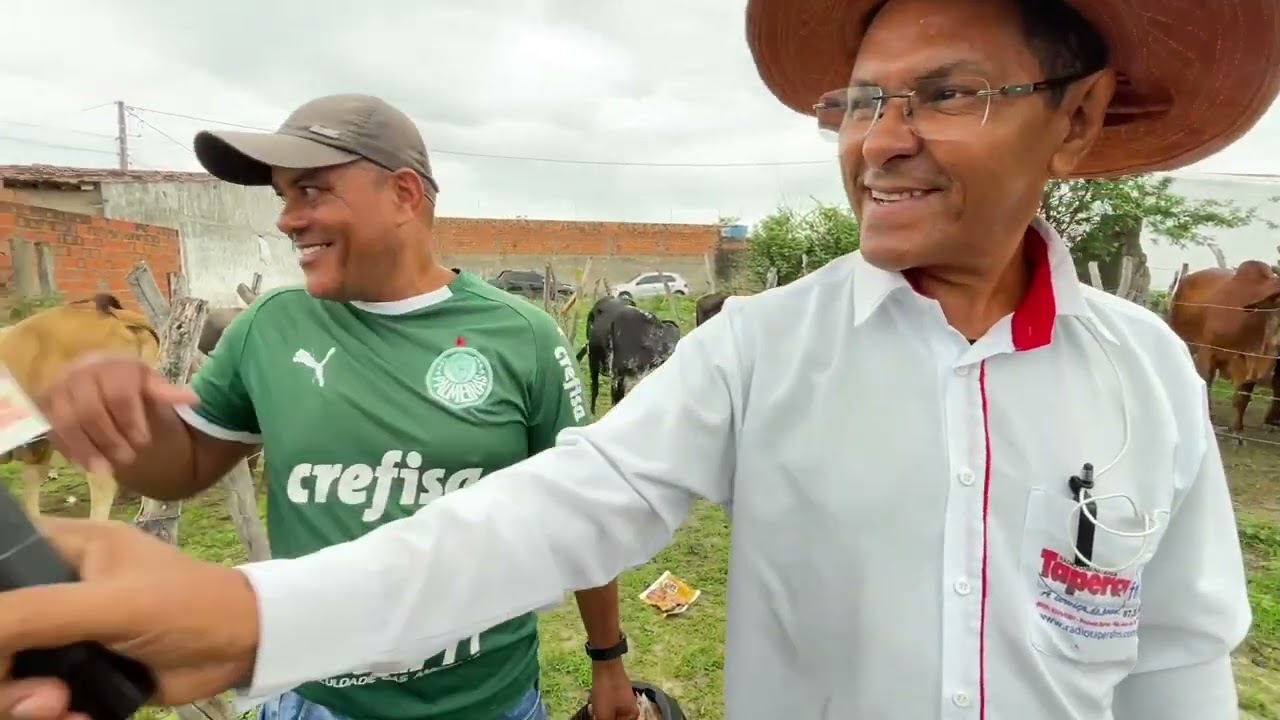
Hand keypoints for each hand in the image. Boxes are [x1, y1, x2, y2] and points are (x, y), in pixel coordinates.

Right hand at [0, 518, 258, 719]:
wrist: (241, 649)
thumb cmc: (187, 606)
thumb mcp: (110, 604)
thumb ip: (37, 614)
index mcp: (63, 546)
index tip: (2, 643)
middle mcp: (55, 587)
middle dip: (3, 674)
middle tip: (39, 697)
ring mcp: (63, 632)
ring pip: (10, 671)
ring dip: (21, 702)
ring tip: (60, 708)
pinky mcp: (76, 671)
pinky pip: (35, 698)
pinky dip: (48, 715)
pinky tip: (76, 717)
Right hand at [36, 355, 197, 474]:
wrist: (101, 381)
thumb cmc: (131, 385)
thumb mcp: (151, 386)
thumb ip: (166, 393)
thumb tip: (193, 399)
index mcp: (111, 364)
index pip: (119, 394)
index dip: (131, 420)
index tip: (144, 441)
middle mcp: (80, 372)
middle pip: (90, 411)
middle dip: (110, 439)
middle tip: (128, 459)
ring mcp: (59, 389)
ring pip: (67, 423)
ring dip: (87, 449)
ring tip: (106, 471)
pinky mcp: (45, 407)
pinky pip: (53, 431)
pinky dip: (70, 450)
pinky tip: (87, 466)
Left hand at [586, 659, 638, 719]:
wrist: (606, 664)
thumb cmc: (607, 692)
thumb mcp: (603, 715)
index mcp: (632, 716)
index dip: (605, 719)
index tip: (598, 716)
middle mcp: (632, 708)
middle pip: (614, 718)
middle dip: (602, 717)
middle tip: (593, 711)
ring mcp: (626, 698)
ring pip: (610, 712)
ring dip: (599, 711)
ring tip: (592, 704)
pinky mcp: (619, 691)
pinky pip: (609, 703)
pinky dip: (601, 703)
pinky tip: (594, 697)